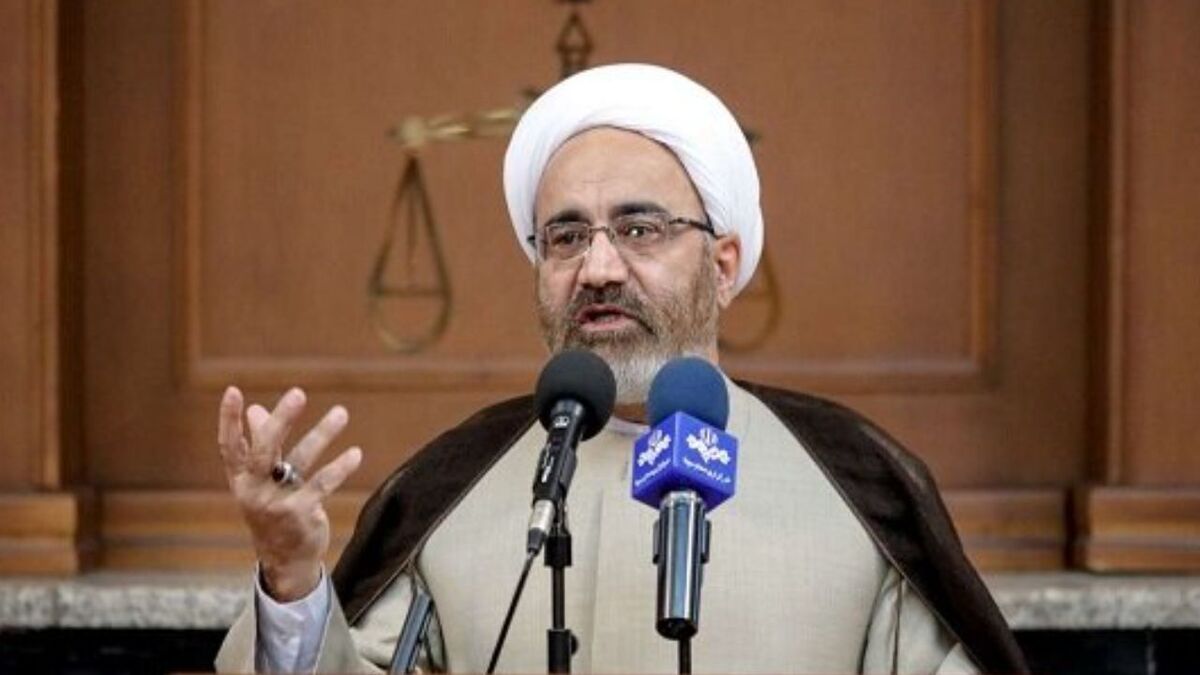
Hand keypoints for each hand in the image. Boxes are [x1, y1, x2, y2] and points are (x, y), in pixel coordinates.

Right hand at [217, 386, 362, 600]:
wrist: (284, 559)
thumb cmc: (272, 510)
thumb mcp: (260, 480)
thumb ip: (259, 444)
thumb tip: (256, 409)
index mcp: (240, 479)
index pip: (229, 446)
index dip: (229, 419)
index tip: (233, 391)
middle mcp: (254, 490)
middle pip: (265, 449)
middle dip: (281, 420)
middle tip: (298, 393)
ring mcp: (277, 503)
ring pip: (300, 461)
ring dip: (322, 434)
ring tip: (341, 412)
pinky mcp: (301, 514)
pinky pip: (323, 485)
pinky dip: (340, 467)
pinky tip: (355, 453)